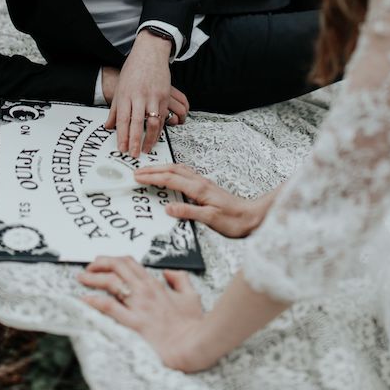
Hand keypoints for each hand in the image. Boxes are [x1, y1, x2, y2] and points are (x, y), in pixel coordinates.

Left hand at [78, 255, 208, 371]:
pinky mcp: (134, 323)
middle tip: (88, 267)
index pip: (130, 263)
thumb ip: (179, 279)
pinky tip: (85, 299)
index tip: (102, 263)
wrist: (194, 345)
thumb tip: (167, 272)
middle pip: (117, 267)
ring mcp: (138, 306)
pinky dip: (95, 301)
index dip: (113, 260)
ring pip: (111, 283)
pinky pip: (110, 308)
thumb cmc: (192, 324)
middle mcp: (144, 291)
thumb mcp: (191, 295)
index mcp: (155, 284)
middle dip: (99, 264)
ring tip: (81, 278)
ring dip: (93, 278)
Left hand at [105, 31, 187, 156]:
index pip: (122, 120)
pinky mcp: (164, 95)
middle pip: (136, 123)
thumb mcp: (120, 88)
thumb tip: (108, 127)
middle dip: (135, 141)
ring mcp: (153, 96)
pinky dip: (159, 128)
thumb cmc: (133, 70)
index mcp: (125, 95)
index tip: (122, 149)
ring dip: (150, 138)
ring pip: (152, 122)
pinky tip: (156, 136)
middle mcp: (138, 96)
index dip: (122, 136)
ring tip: (146, 149)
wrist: (149, 53)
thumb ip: (114, 109)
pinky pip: (163, 116)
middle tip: (134, 154)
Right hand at [134, 162, 266, 237]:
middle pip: (172, 170)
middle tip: (137, 171)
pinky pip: (185, 174)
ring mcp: (204, 183)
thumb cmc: (234, 220)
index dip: (152, 177)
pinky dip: (173, 172)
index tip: (137, 177)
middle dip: (153, 169)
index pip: (170, 179)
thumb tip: (168, 208)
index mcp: (199, 188)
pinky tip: (171, 176)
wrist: (252, 217)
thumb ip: (188, 212)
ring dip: (162, 168)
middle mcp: (200, 182)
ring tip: (149, 171)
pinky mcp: (207, 188)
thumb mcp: (210, 219)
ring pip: (179, 170)